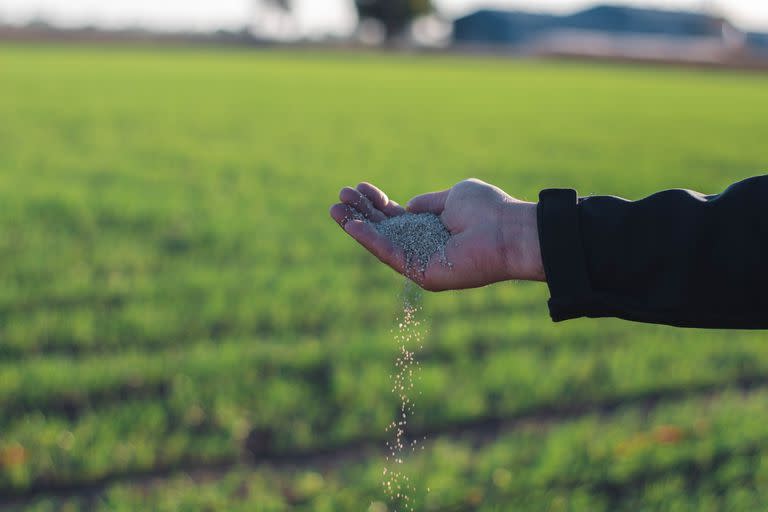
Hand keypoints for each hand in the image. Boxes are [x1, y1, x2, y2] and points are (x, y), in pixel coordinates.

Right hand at [329, 179, 544, 290]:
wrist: (508, 230)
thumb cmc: (488, 209)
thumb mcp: (453, 196)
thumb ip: (427, 202)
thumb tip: (408, 205)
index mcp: (432, 227)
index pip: (397, 216)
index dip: (377, 202)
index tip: (359, 187)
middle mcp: (425, 246)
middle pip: (384, 229)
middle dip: (361, 212)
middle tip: (339, 196)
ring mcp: (422, 262)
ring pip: (382, 243)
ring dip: (357, 227)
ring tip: (335, 209)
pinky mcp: (423, 274)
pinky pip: (392, 256)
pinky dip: (371, 241)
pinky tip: (353, 226)